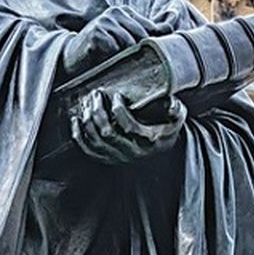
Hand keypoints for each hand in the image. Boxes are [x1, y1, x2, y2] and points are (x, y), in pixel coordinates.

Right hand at [60, 6, 166, 80]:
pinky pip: (115, 48)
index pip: (151, 29)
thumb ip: (150, 30)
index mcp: (125, 12)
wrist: (70, 60)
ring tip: (110, 60)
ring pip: (130, 43)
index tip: (136, 55)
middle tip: (121, 60)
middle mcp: (115, 12)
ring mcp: (105, 21)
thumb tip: (173, 18)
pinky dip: (110, 58)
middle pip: (143, 37)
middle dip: (136, 53)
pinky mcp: (97, 33)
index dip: (149, 46)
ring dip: (122, 57)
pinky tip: (101, 58)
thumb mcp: (126, 40)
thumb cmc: (100, 52)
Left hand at [70, 90, 185, 163]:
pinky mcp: (108, 160)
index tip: (117, 96)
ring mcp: (118, 158)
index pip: (129, 127)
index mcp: (149, 141)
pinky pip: (89, 150)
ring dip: (88, 120)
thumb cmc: (166, 131)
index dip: (119, 111)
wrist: (160, 152)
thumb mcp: (177, 120)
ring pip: (96, 141)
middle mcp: (132, 152)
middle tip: (96, 94)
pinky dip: (79, 135)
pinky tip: (76, 120)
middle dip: (98, 111)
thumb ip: (176, 109)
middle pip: (108, 133)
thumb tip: (170, 101)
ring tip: (87, 103)